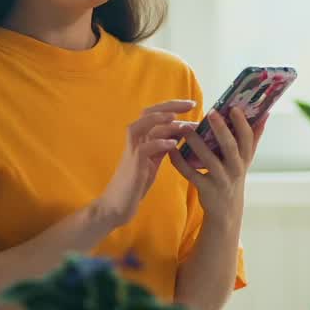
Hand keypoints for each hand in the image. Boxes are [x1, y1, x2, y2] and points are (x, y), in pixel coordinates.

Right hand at [94, 100, 197, 227]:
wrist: (117, 205)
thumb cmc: (136, 183)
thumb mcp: (153, 160)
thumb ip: (164, 145)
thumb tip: (182, 131)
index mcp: (142, 138)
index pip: (155, 113)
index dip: (173, 106)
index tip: (192, 104)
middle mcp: (135, 140)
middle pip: (148, 113)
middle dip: (170, 106)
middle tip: (191, 104)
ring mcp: (132, 152)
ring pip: (142, 126)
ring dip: (160, 120)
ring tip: (177, 118)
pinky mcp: (133, 166)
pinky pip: (144, 149)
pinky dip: (158, 144)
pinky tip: (173, 144)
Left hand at [170, 107, 268, 224]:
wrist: (226, 212)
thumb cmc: (233, 177)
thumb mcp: (245, 160)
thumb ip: (254, 137)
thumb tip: (265, 114)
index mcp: (244, 158)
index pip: (247, 138)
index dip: (242, 123)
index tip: (234, 107)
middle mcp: (235, 169)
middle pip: (230, 147)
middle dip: (221, 129)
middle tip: (211, 112)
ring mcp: (221, 180)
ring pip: (209, 159)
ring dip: (196, 142)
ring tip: (185, 127)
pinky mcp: (206, 189)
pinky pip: (191, 174)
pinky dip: (180, 162)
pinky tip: (171, 150)